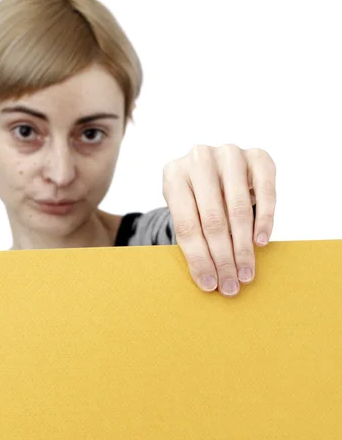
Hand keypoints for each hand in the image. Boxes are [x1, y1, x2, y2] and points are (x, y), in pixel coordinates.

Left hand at [162, 144, 275, 296]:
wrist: (217, 166)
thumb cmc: (198, 196)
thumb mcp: (186, 211)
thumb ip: (193, 237)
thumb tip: (208, 280)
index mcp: (173, 175)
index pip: (186, 226)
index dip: (199, 259)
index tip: (209, 284)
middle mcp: (199, 159)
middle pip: (212, 220)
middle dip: (223, 258)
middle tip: (231, 285)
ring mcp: (229, 154)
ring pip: (238, 209)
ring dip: (243, 247)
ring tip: (246, 272)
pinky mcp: (258, 155)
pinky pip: (265, 192)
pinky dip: (264, 220)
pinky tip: (261, 243)